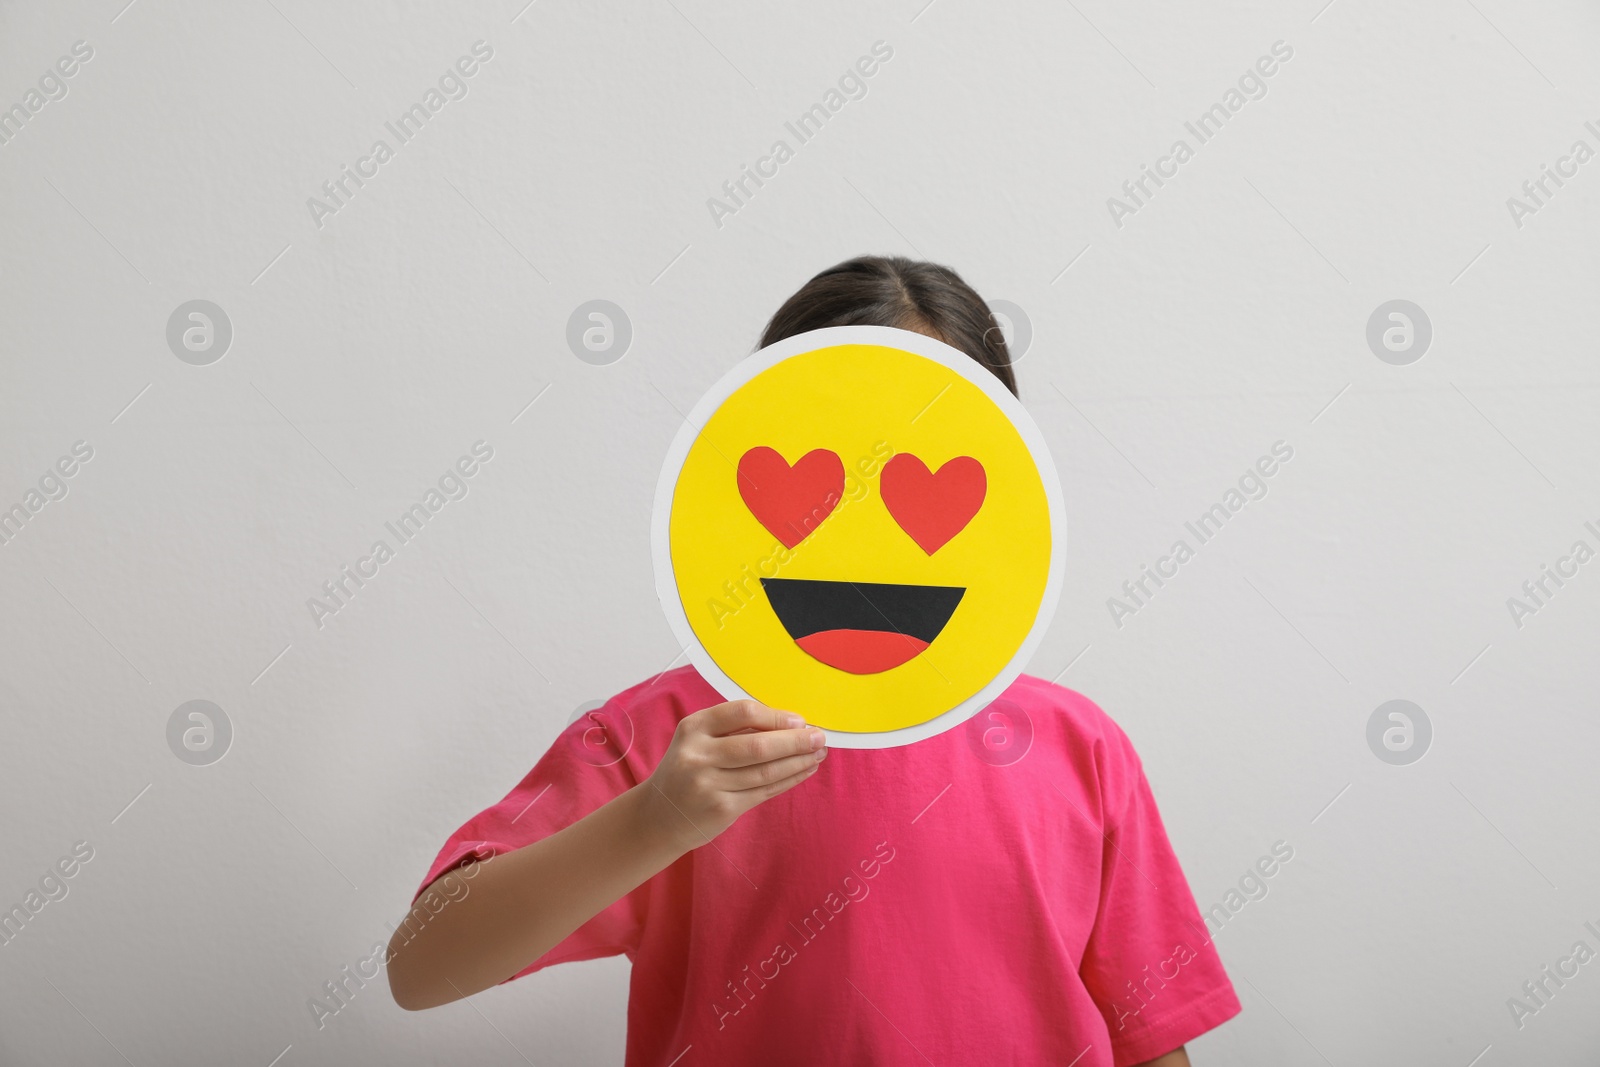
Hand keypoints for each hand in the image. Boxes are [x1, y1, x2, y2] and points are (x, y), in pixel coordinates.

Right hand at [638, 699, 825, 851]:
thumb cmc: (689, 769)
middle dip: (796, 741)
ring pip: (766, 771)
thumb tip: (790, 724)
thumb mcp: (698, 740)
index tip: (799, 721)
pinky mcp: (722, 809)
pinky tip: (804, 770)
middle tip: (821, 737)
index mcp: (693, 728)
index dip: (775, 716)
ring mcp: (709, 785)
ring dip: (798, 761)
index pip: (741, 713)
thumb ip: (735, 730)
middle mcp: (698, 755)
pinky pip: (764, 791)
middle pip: (758, 745)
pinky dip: (789, 780)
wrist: (659, 816)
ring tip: (818, 754)